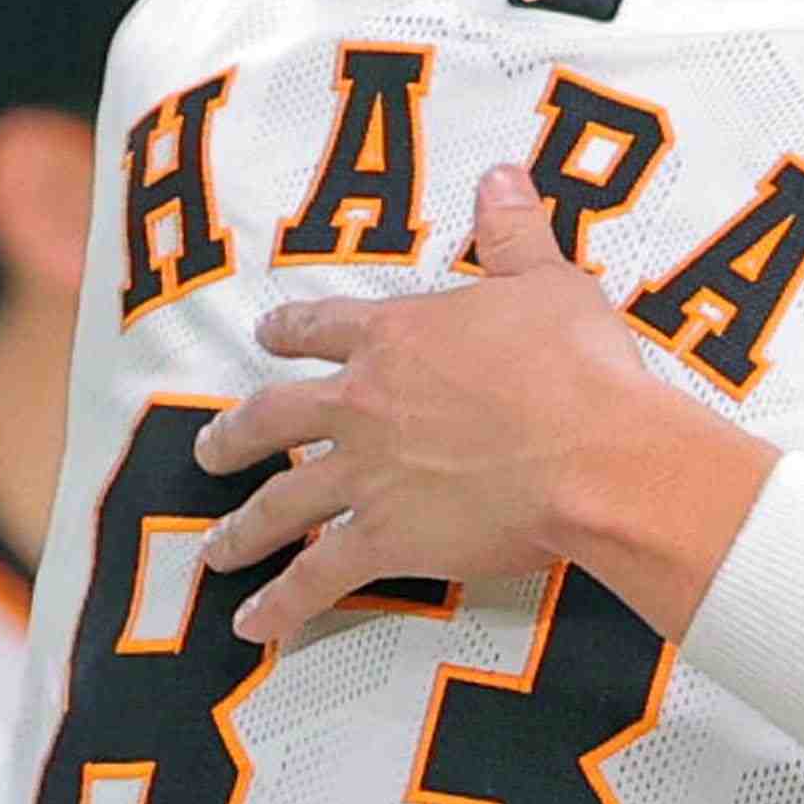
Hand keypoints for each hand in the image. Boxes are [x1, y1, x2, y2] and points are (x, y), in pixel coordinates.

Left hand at [196, 168, 675, 643]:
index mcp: (396, 337)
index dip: (290, 332)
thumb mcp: (550, 282)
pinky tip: (254, 630)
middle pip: (274, 417)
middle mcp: (362, 403)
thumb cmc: (580, 367)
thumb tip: (504, 174)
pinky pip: (319, 577)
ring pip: (282, 503)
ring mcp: (366, 474)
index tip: (267, 338)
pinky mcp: (385, 538)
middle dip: (235, 437)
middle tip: (209, 452)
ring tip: (216, 550)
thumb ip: (515, 231)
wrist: (594, 452)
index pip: (321, 327)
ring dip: (244, 529)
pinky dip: (283, 605)